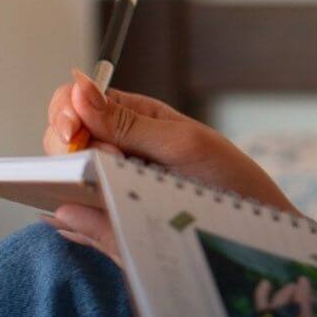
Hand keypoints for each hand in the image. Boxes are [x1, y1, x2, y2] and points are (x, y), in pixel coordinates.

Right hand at [39, 68, 298, 264]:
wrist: (255, 228)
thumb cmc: (228, 177)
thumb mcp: (182, 143)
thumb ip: (128, 122)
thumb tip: (77, 88)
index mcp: (130, 118)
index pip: (74, 104)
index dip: (64, 114)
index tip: (72, 133)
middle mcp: (115, 150)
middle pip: (61, 143)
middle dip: (68, 152)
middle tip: (105, 165)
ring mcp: (110, 187)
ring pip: (64, 181)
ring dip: (69, 186)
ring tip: (102, 195)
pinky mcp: (113, 222)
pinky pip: (78, 220)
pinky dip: (72, 221)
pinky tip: (72, 220)